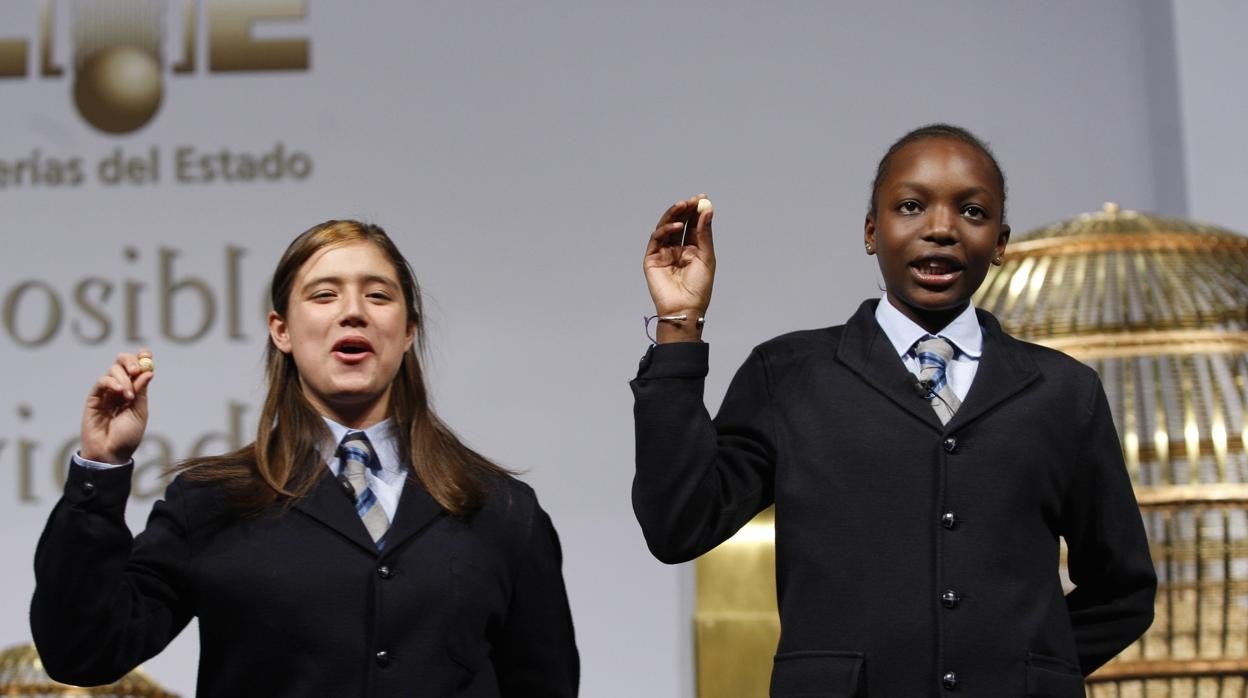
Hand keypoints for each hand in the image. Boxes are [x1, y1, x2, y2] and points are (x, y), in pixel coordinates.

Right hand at [80, 349, 154, 463]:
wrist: (111, 453)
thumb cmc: (127, 436)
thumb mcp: (139, 412)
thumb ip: (141, 392)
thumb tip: (148, 372)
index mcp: (133, 392)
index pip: (136, 369)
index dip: (141, 359)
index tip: (147, 354)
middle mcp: (119, 389)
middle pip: (122, 363)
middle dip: (130, 362)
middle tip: (136, 371)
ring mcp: (105, 393)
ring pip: (113, 371)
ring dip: (124, 380)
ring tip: (128, 397)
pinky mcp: (93, 399)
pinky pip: (101, 382)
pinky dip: (111, 382)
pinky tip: (120, 392)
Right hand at [644, 194, 714, 341]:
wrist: (685, 307)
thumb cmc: (699, 287)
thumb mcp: (706, 257)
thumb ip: (704, 233)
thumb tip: (707, 210)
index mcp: (692, 249)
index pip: (693, 226)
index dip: (696, 212)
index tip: (702, 198)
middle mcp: (677, 249)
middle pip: (680, 224)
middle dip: (685, 211)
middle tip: (692, 200)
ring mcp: (664, 253)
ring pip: (666, 228)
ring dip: (674, 215)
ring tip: (683, 205)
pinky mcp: (652, 258)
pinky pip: (657, 239)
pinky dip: (665, 230)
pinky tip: (676, 226)